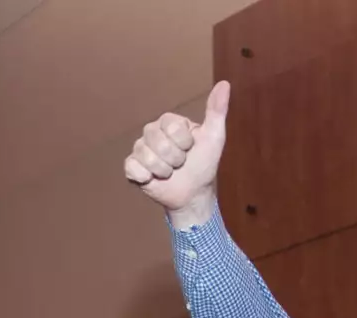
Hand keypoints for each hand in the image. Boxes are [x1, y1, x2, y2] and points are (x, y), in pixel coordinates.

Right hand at [125, 81, 230, 224]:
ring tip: (169, 172)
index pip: (171, 127)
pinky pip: (132, 167)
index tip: (190, 149)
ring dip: (163, 170)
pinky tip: (152, 179)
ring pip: (146, 157)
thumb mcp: (214, 137)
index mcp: (169, 122)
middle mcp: (152, 132)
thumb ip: (217, 111)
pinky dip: (145, 177)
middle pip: (158, 143)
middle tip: (180, 164)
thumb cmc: (203, 165)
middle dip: (174, 159)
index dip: (184, 143)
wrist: (192, 194)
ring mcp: (140, 149)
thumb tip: (224, 84)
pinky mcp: (132, 167)